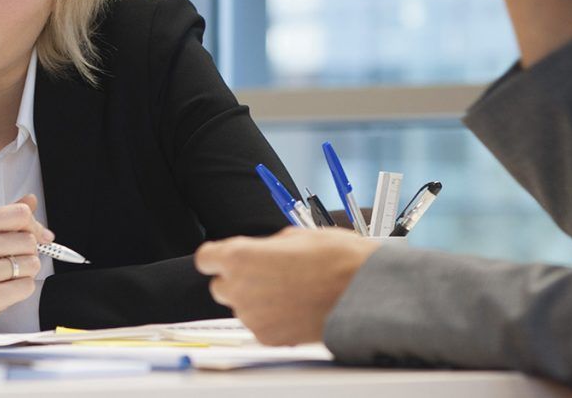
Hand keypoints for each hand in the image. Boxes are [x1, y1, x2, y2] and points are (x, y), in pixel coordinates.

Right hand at [0, 195, 51, 331]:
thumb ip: (1, 219)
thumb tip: (30, 201)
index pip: (18, 214)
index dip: (35, 225)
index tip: (40, 235)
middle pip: (28, 240)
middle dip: (28, 253)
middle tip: (12, 262)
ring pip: (31, 264)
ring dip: (25, 273)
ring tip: (5, 277)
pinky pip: (26, 287)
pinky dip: (20, 290)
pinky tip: (3, 290)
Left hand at [195, 229, 378, 345]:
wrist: (365, 294)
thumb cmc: (337, 260)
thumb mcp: (297, 235)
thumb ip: (267, 245)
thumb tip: (262, 251)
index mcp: (240, 257)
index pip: (206, 258)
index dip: (219, 256)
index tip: (227, 257)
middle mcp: (239, 288)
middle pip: (221, 286)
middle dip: (238, 279)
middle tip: (267, 274)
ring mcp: (253, 316)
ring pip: (242, 307)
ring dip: (257, 300)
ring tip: (291, 291)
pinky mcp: (268, 337)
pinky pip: (260, 325)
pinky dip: (272, 319)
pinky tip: (296, 307)